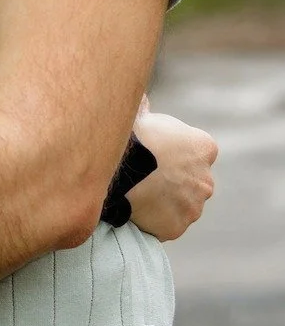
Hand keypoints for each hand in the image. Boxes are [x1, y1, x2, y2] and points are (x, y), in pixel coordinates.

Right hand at [126, 100, 217, 239]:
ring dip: (165, 203)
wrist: (118, 169)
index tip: (157, 154)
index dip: (176, 153)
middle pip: (192, 182)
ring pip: (180, 206)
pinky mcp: (177, 227)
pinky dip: (154, 221)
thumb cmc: (130, 136)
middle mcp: (206, 179)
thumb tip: (139, 98)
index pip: (197, 152)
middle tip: (145, 177)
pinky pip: (166, 225)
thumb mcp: (140, 113)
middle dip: (174, 181)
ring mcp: (193, 207)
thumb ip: (146, 109)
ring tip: (137, 195)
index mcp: (203, 148)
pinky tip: (136, 210)